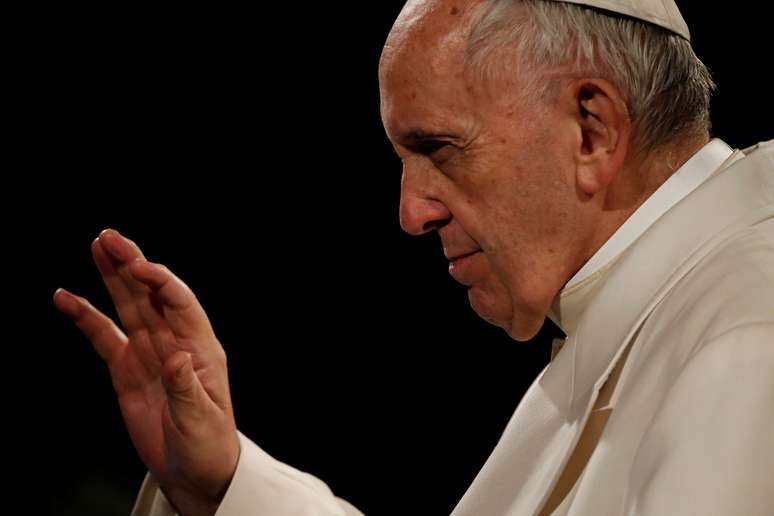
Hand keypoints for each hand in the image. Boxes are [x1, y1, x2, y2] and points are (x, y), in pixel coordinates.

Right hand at [53, 229, 239, 513]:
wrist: (194, 470)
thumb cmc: (208, 444)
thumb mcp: (200, 419)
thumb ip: (186, 388)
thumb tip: (177, 359)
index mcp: (199, 348)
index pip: (179, 302)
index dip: (160, 281)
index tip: (138, 266)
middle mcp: (173, 342)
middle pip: (150, 294)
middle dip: (131, 264)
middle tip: (110, 237)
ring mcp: (148, 352)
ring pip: (127, 305)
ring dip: (112, 276)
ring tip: (97, 246)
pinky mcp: (126, 368)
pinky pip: (103, 336)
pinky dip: (86, 317)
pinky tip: (67, 298)